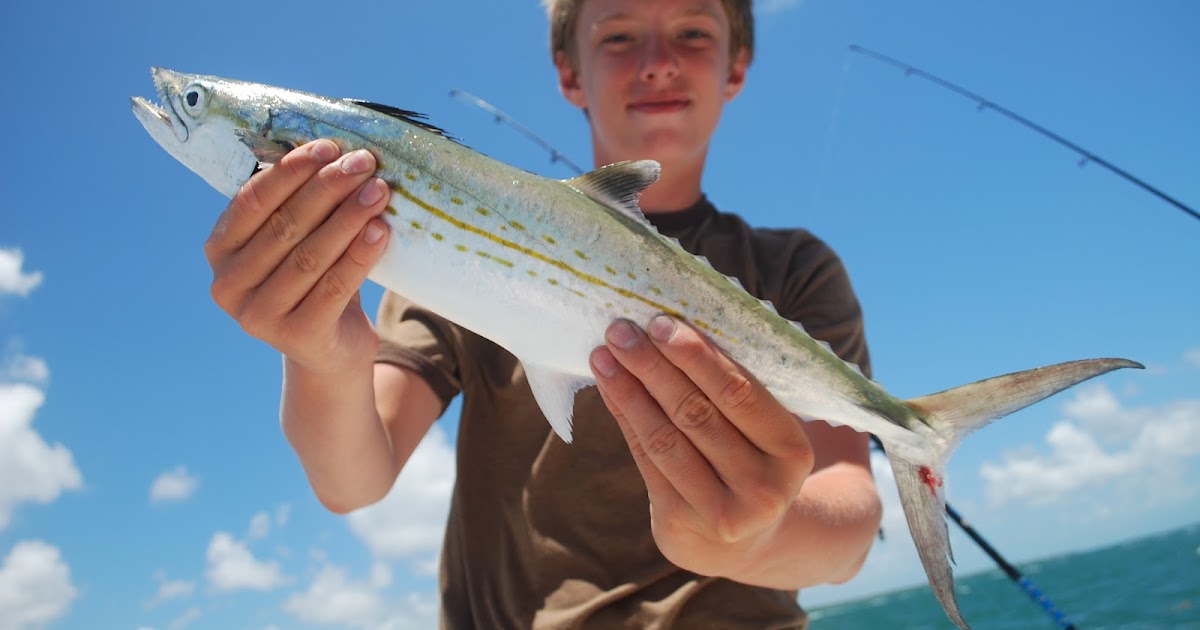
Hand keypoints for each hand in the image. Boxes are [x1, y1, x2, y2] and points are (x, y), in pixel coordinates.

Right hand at [205, 139, 391, 373]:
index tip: (328, 147)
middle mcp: (229, 285)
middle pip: (285, 226)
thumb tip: (333, 152)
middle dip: (328, 189)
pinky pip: (334, 286)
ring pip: (311, 255)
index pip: (252, 201)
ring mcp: (259, 315)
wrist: (330, 350)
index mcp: (220, 250)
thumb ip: (298, 205)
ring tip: (379, 191)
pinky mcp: (296, 337)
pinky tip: (380, 231)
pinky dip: (360, 255)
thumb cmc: (312, 280)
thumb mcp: (295, 241)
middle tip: (363, 164)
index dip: (290, 171)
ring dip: (348, 217)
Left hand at [589, 315, 816, 581]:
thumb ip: (732, 389)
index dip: (696, 357)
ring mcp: (720, 512)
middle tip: (620, 330)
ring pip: (665, 438)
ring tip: (603, 355)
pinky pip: (645, 459)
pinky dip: (624, 417)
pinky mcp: (679, 525)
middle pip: (696, 414)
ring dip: (629, 391)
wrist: (745, 538)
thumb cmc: (750, 457)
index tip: (659, 322)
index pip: (738, 393)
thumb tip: (670, 328)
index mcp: (792, 450)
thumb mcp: (764, 430)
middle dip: (653, 366)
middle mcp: (762, 487)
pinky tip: (609, 387)